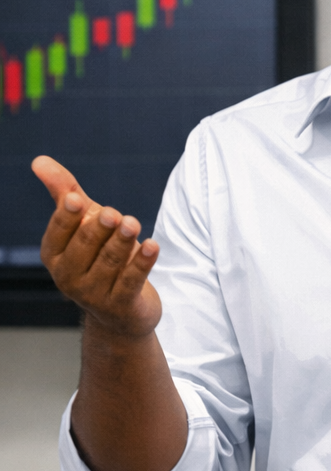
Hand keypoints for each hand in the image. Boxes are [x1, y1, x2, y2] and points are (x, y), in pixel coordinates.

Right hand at [32, 155, 161, 338]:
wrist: (120, 309)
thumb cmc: (97, 255)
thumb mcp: (83, 223)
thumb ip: (65, 193)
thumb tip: (39, 160)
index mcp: (54, 254)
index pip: (59, 232)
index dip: (68, 217)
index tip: (77, 200)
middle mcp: (68, 277)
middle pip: (86, 245)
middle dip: (100, 228)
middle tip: (113, 213)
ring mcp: (93, 294)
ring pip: (110, 261)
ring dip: (122, 240)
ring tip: (133, 223)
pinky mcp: (120, 305)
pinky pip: (132, 280)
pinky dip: (143, 261)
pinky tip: (152, 245)